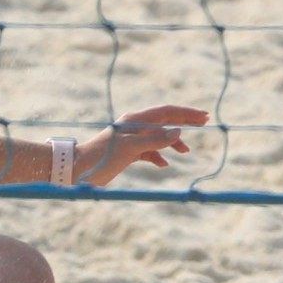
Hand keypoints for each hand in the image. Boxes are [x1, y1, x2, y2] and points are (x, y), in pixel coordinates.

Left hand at [74, 106, 209, 186]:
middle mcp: (134, 127)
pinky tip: (164, 164)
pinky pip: (148, 151)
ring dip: (172, 142)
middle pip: (164, 121)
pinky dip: (158, 156)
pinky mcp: (126, 153)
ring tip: (185, 151)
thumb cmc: (101, 157)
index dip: (185, 113)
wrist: (77, 170)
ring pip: (158, 137)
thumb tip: (178, 132)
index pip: (166, 112)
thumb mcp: (129, 148)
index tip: (203, 116)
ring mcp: (131, 139)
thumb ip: (154, 140)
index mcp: (135, 120)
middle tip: (204, 122)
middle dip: (184, 122)